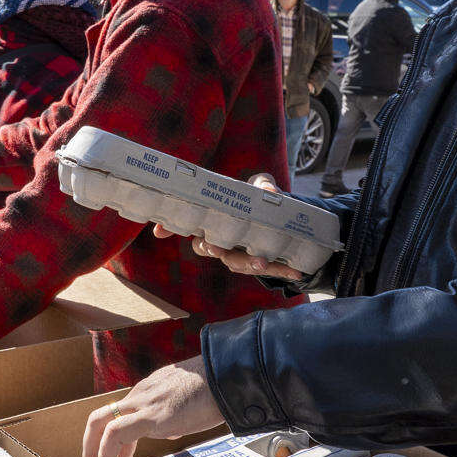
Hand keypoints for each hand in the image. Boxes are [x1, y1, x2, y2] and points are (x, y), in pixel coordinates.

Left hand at [81, 356, 227, 456]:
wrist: (229, 376)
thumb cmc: (216, 389)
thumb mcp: (186, 402)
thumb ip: (172, 414)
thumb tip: (170, 430)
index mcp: (147, 392)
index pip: (117, 417)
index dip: (110, 443)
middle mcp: (139, 395)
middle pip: (98, 419)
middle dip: (89, 448)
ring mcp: (142, 402)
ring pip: (100, 424)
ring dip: (93, 456)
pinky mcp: (151, 415)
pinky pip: (115, 434)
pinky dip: (107, 454)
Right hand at [149, 173, 307, 280]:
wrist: (283, 223)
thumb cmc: (262, 202)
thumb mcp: (262, 187)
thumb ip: (263, 184)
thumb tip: (268, 191)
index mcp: (214, 221)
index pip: (186, 225)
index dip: (171, 228)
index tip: (159, 230)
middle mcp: (221, 242)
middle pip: (208, 248)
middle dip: (211, 248)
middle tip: (214, 247)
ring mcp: (239, 255)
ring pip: (236, 263)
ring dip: (249, 264)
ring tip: (263, 262)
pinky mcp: (260, 264)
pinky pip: (268, 270)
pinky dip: (282, 271)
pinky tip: (297, 272)